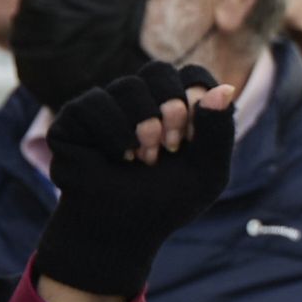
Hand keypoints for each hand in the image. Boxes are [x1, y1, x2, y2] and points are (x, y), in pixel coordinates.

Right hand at [35, 62, 238, 301]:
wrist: (119, 231)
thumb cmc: (165, 202)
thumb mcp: (207, 171)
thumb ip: (219, 131)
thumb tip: (227, 88)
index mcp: (174, 107)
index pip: (191, 75)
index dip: (197, 98)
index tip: (192, 135)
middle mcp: (139, 101)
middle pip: (158, 71)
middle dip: (171, 108)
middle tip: (171, 146)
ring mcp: (105, 106)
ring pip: (127, 85)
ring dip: (143, 127)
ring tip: (144, 160)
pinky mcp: (74, 118)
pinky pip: (94, 103)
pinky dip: (114, 133)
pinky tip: (119, 158)